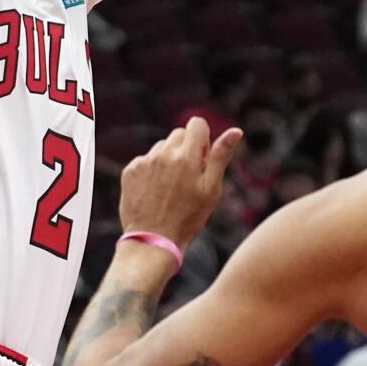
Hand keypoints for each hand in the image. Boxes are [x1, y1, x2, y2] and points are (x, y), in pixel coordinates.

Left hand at [117, 117, 244, 248]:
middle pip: (179, 134)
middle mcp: (163, 154)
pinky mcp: (130, 171)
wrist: (153, 241)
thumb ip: (221, 156)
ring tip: (171, 187)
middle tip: (189, 177)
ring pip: (161, 147)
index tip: (202, 159)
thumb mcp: (211, 189)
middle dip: (187, 149)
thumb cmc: (188, 218)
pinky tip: (156, 191)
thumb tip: (236, 131)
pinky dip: (152, 170)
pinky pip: (145, 160)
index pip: (196, 124)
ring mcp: (144, 162)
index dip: (203, 139)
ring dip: (169, 159)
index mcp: (186, 157)